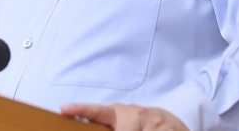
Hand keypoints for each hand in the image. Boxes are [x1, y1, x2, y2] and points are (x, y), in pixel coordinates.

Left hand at [61, 103, 189, 130]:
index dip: (81, 109)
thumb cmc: (143, 125)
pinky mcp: (171, 127)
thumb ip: (109, 123)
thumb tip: (86, 124)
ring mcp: (154, 121)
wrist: (174, 121)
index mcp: (120, 113)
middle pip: (123, 129)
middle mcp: (136, 114)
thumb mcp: (126, 122)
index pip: (98, 112)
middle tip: (131, 129)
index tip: (64, 109)